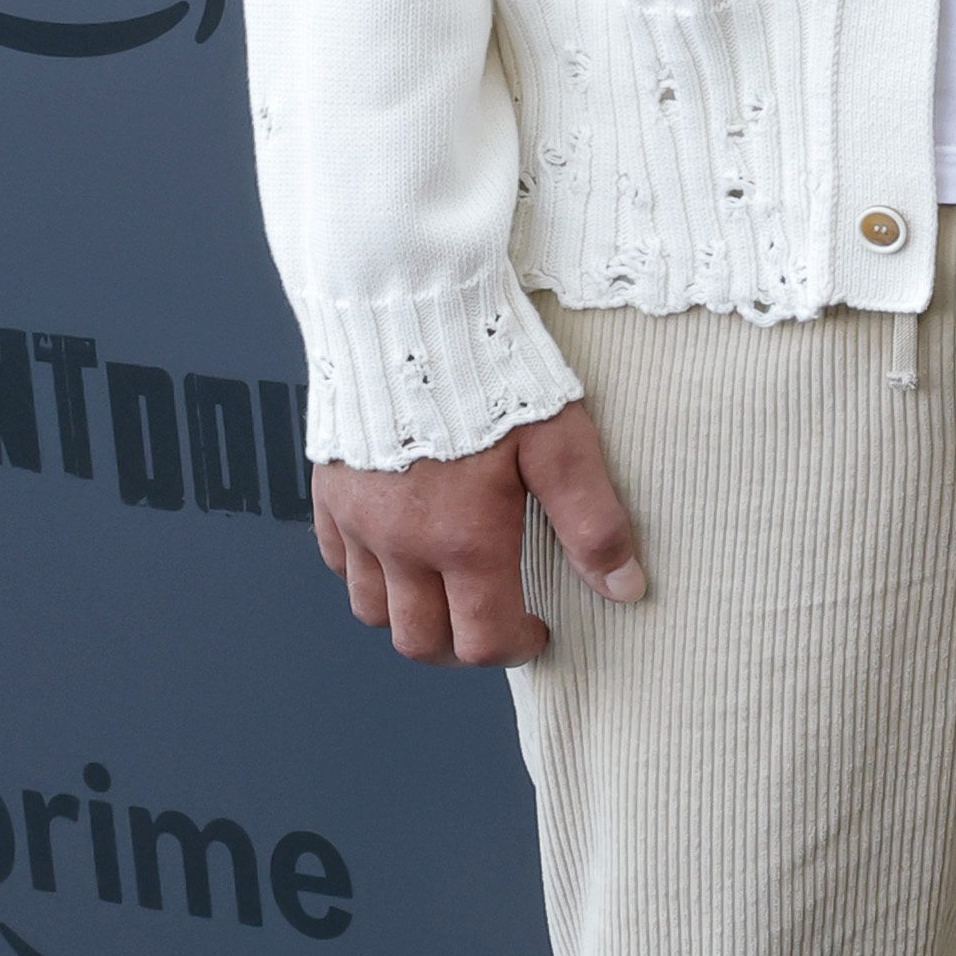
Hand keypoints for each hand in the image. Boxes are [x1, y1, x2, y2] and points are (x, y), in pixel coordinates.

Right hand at [310, 401, 647, 669]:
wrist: (409, 306)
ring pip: (372, 611)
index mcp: (464, 541)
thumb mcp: (560, 441)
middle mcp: (402, 544)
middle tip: (495, 623)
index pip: (484, 641)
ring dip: (411, 616)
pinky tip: (400, 549)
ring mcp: (358, 520)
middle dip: (462, 649)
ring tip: (449, 592)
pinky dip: (367, 571)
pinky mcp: (330, 489)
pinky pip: (337, 560)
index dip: (517, 649)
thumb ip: (592, 522)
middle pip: (419, 642)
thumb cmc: (491, 368)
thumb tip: (624, 589)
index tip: (539, 630)